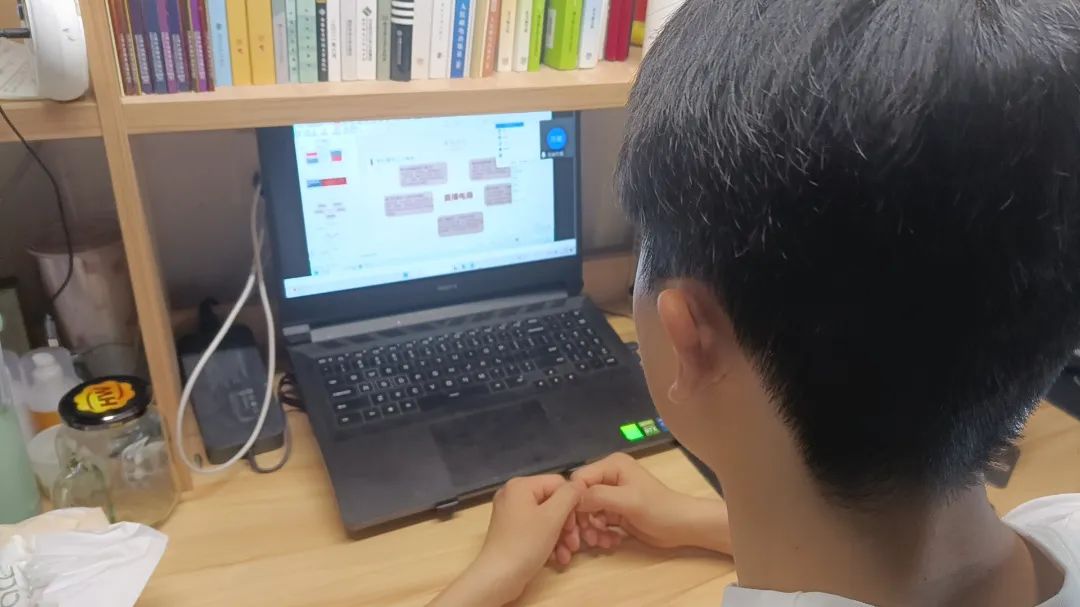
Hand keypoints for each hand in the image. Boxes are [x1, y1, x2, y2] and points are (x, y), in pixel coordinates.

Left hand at [429, 475, 581, 606]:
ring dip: (561, 537)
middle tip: (574, 544)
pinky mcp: (511, 532)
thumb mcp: (553, 517)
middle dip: (567, 525)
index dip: (572, 503)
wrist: (498, 578)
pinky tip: (557, 558)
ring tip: (567, 555)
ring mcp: (511, 514)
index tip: (578, 526)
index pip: (559, 484)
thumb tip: (580, 485)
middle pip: (553, 502)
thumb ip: (570, 495)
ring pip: (547, 519)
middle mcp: (513, 495)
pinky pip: (536, 530)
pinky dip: (549, 543)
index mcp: (521, 485)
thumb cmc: (526, 544)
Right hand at [568, 452, 731, 553]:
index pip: (578, 480)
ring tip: (602, 542)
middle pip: (580, 497)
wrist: (682, 527)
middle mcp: (608, 477)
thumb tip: (573, 500)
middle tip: (588, 538)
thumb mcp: (628, 501)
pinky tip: (611, 542)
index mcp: (611, 465)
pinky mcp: (615, 512)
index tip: (574, 524)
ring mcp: (611, 495)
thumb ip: (598, 496)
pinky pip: (597, 522)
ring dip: (591, 529)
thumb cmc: (658, 509)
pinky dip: (600, 533)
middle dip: (582, 519)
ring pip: (586, 512)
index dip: (573, 501)